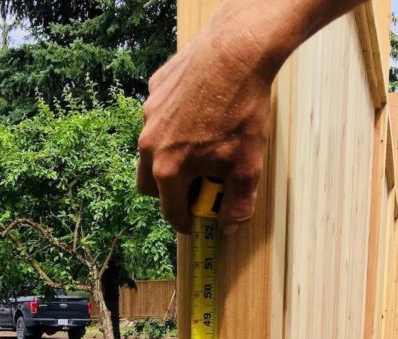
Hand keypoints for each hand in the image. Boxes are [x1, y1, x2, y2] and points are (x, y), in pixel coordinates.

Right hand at [137, 5, 276, 233]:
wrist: (239, 49)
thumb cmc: (242, 109)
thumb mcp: (247, 165)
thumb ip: (237, 203)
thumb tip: (231, 228)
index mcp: (168, 168)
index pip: (170, 211)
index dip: (185, 222)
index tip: (196, 223)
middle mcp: (150, 143)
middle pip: (149, 185)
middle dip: (169, 192)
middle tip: (195, 187)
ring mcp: (149, 113)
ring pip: (152, 148)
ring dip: (169, 157)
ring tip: (199, 147)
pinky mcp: (156, 88)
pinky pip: (159, 116)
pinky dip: (174, 124)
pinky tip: (200, 113)